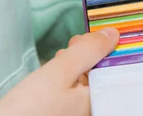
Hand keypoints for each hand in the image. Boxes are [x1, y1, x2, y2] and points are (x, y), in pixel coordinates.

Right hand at [0, 27, 119, 115]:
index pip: (113, 67)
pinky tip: (51, 76)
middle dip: (84, 55)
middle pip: (98, 72)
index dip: (102, 48)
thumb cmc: (29, 106)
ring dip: (72, 65)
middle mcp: (89, 108)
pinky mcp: (62, 110)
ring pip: (83, 78)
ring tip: (57, 62)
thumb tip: (112, 34)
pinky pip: (71, 89)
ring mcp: (75, 110)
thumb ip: (87, 51)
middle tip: (68, 50)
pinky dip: (64, 77)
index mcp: (97, 101)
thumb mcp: (60, 71)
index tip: (85, 40)